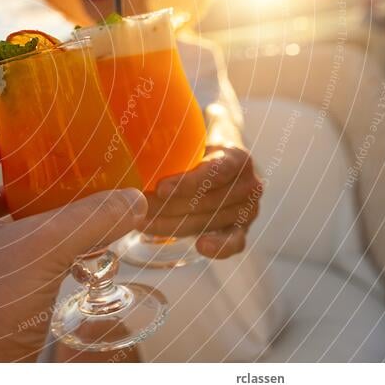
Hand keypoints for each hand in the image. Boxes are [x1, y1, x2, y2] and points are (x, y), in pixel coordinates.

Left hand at [0, 134, 147, 361]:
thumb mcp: (41, 251)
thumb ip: (89, 220)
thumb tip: (136, 200)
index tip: (28, 135)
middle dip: (31, 184)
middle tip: (69, 170)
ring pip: (12, 230)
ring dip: (45, 219)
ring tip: (84, 205)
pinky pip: (23, 260)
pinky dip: (49, 251)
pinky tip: (84, 248)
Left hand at [138, 145, 262, 258]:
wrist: (224, 160)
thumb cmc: (201, 148)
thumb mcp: (193, 138)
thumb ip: (173, 141)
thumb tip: (136, 140)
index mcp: (236, 158)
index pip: (214, 172)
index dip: (187, 182)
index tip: (160, 189)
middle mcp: (247, 184)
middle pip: (205, 201)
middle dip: (166, 206)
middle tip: (136, 207)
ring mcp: (248, 209)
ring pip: (206, 221)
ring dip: (171, 224)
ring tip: (141, 223)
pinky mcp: (242, 229)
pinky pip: (233, 242)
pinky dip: (217, 246)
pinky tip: (200, 246)